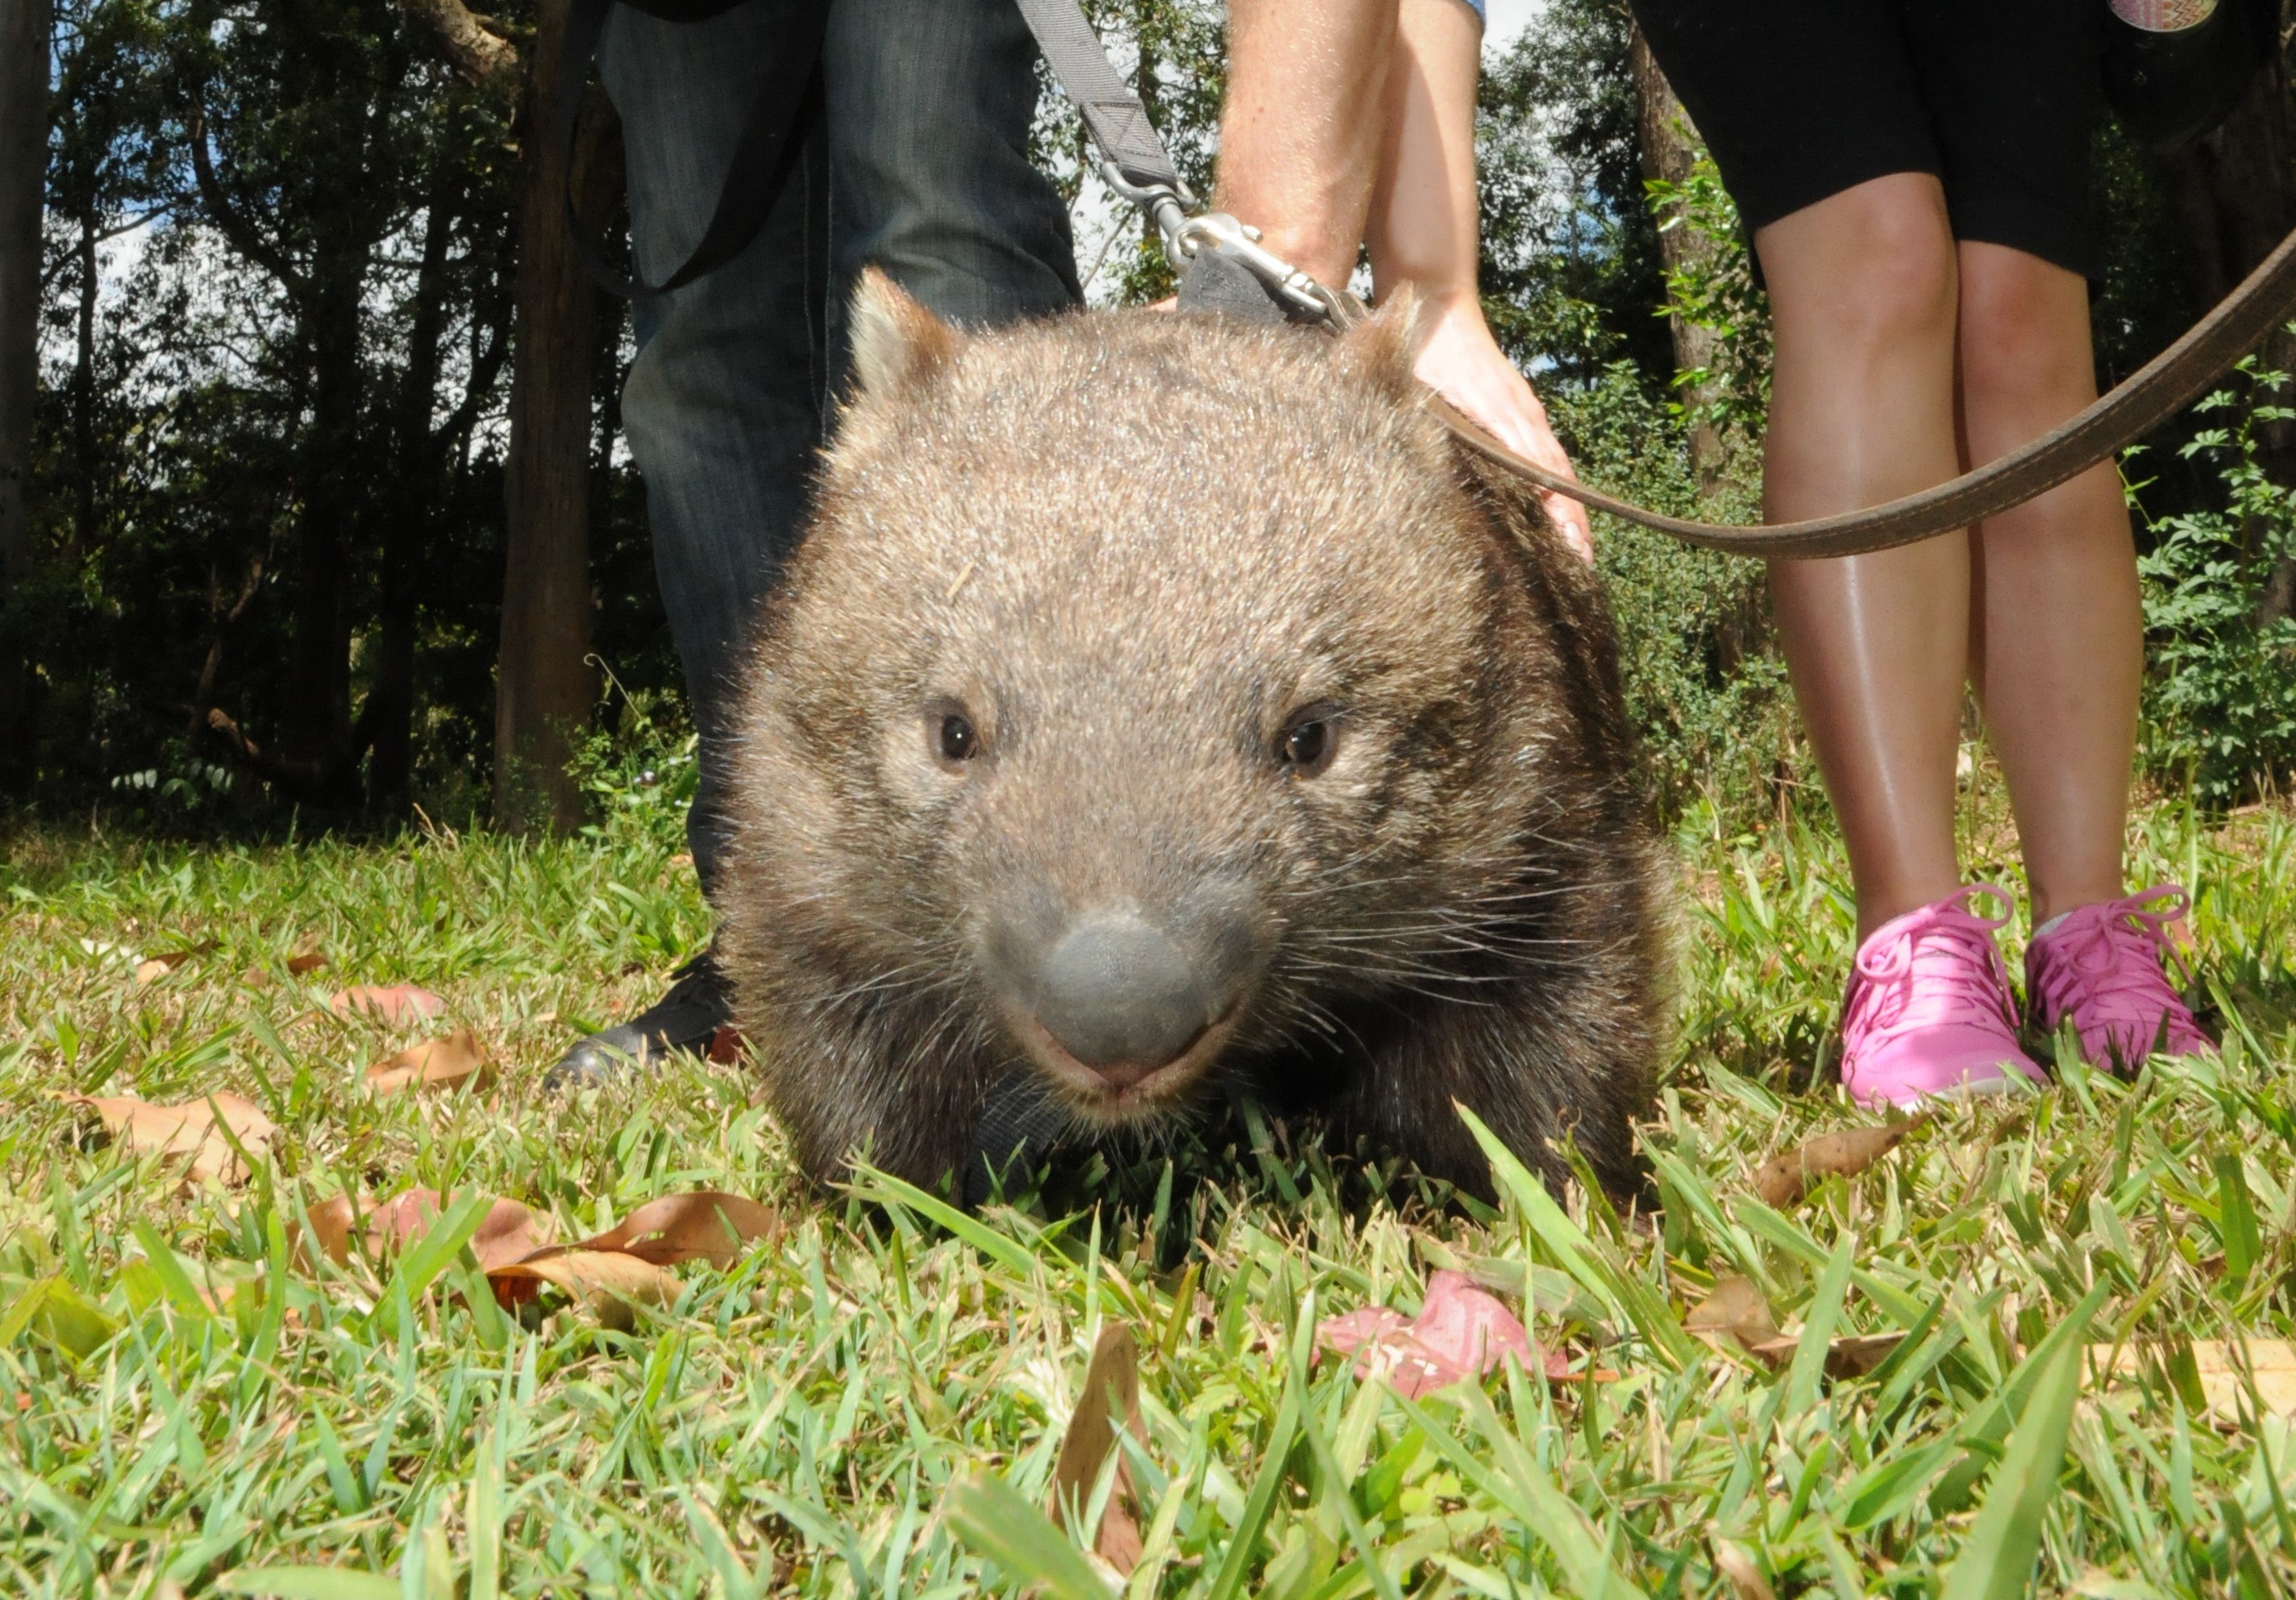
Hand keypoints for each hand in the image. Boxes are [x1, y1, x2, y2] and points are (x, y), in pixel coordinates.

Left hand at [1409, 294, 1593, 560]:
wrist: (1438, 304)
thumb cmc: (1425, 351)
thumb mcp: (1428, 397)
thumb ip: (1449, 435)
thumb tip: (1456, 482)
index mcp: (1507, 421)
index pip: (1546, 479)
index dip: (1561, 518)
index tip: (1574, 552)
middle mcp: (1525, 420)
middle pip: (1560, 481)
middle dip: (1573, 525)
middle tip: (1580, 570)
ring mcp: (1525, 414)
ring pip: (1555, 470)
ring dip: (1568, 510)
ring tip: (1575, 552)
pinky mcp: (1518, 410)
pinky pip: (1545, 454)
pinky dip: (1554, 487)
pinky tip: (1551, 512)